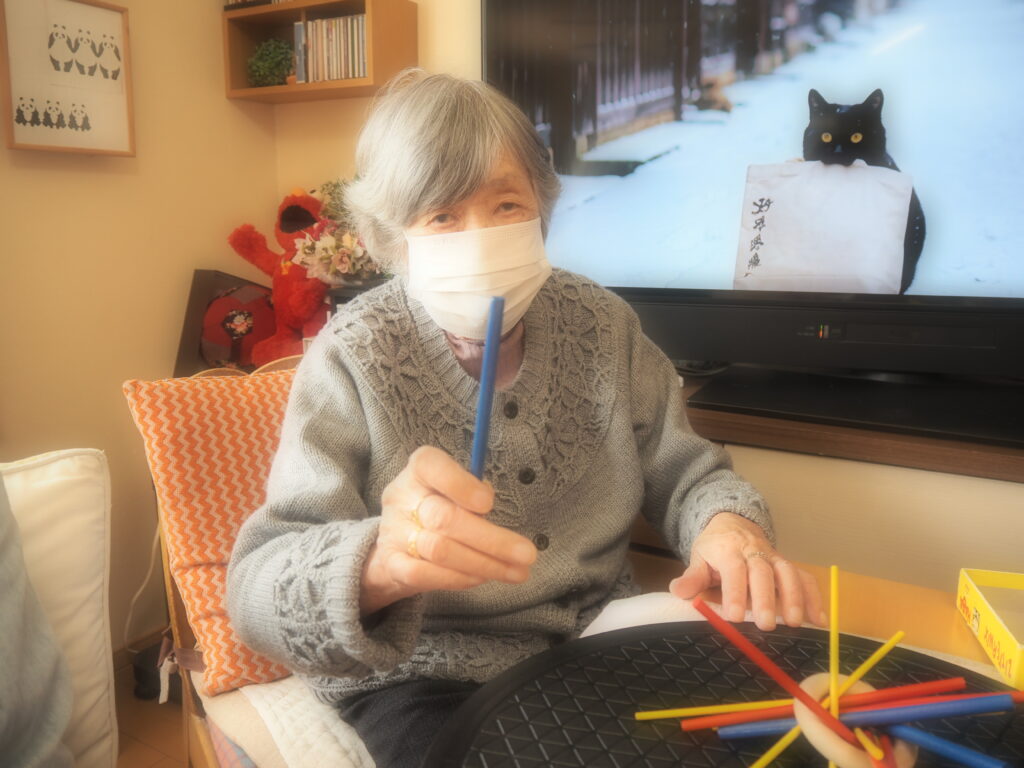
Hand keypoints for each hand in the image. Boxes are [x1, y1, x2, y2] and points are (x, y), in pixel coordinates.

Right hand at [360, 446, 537, 614]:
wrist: (397, 540)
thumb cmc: (439, 505)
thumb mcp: (455, 489)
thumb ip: (473, 491)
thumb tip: (488, 505)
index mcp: (419, 469)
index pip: (431, 466)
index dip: (461, 485)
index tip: (489, 504)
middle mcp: (401, 497)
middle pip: (444, 518)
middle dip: (491, 539)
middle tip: (527, 554)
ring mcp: (393, 531)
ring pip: (439, 550)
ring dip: (484, 564)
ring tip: (516, 571)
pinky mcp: (392, 563)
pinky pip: (424, 575)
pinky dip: (458, 579)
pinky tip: (482, 578)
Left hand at [669, 512, 824, 630]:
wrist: (732, 523)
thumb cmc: (714, 548)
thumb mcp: (699, 558)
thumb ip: (692, 577)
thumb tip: (678, 591)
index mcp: (729, 549)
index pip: (733, 570)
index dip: (735, 592)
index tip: (735, 616)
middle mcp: (755, 551)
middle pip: (763, 573)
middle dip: (766, 598)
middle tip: (766, 625)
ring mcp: (775, 557)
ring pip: (789, 573)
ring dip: (794, 598)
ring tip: (795, 623)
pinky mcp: (788, 565)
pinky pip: (805, 578)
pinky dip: (814, 597)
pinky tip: (818, 620)